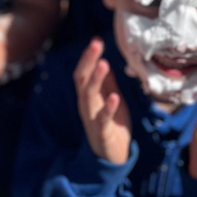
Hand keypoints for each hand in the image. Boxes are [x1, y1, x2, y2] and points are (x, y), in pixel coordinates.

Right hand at [73, 38, 131, 163]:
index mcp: (88, 96)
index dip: (88, 57)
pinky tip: (114, 96)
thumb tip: (105, 60)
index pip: (83, 72)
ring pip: (89, 96)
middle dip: (88, 61)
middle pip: (82, 79)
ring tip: (104, 64)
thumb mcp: (111, 100)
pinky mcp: (102, 132)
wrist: (112, 156)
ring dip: (96, 79)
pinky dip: (108, 107)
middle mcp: (86, 104)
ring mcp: (92, 118)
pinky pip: (103, 119)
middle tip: (96, 44)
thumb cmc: (112, 125)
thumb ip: (107, 83)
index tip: (97, 40)